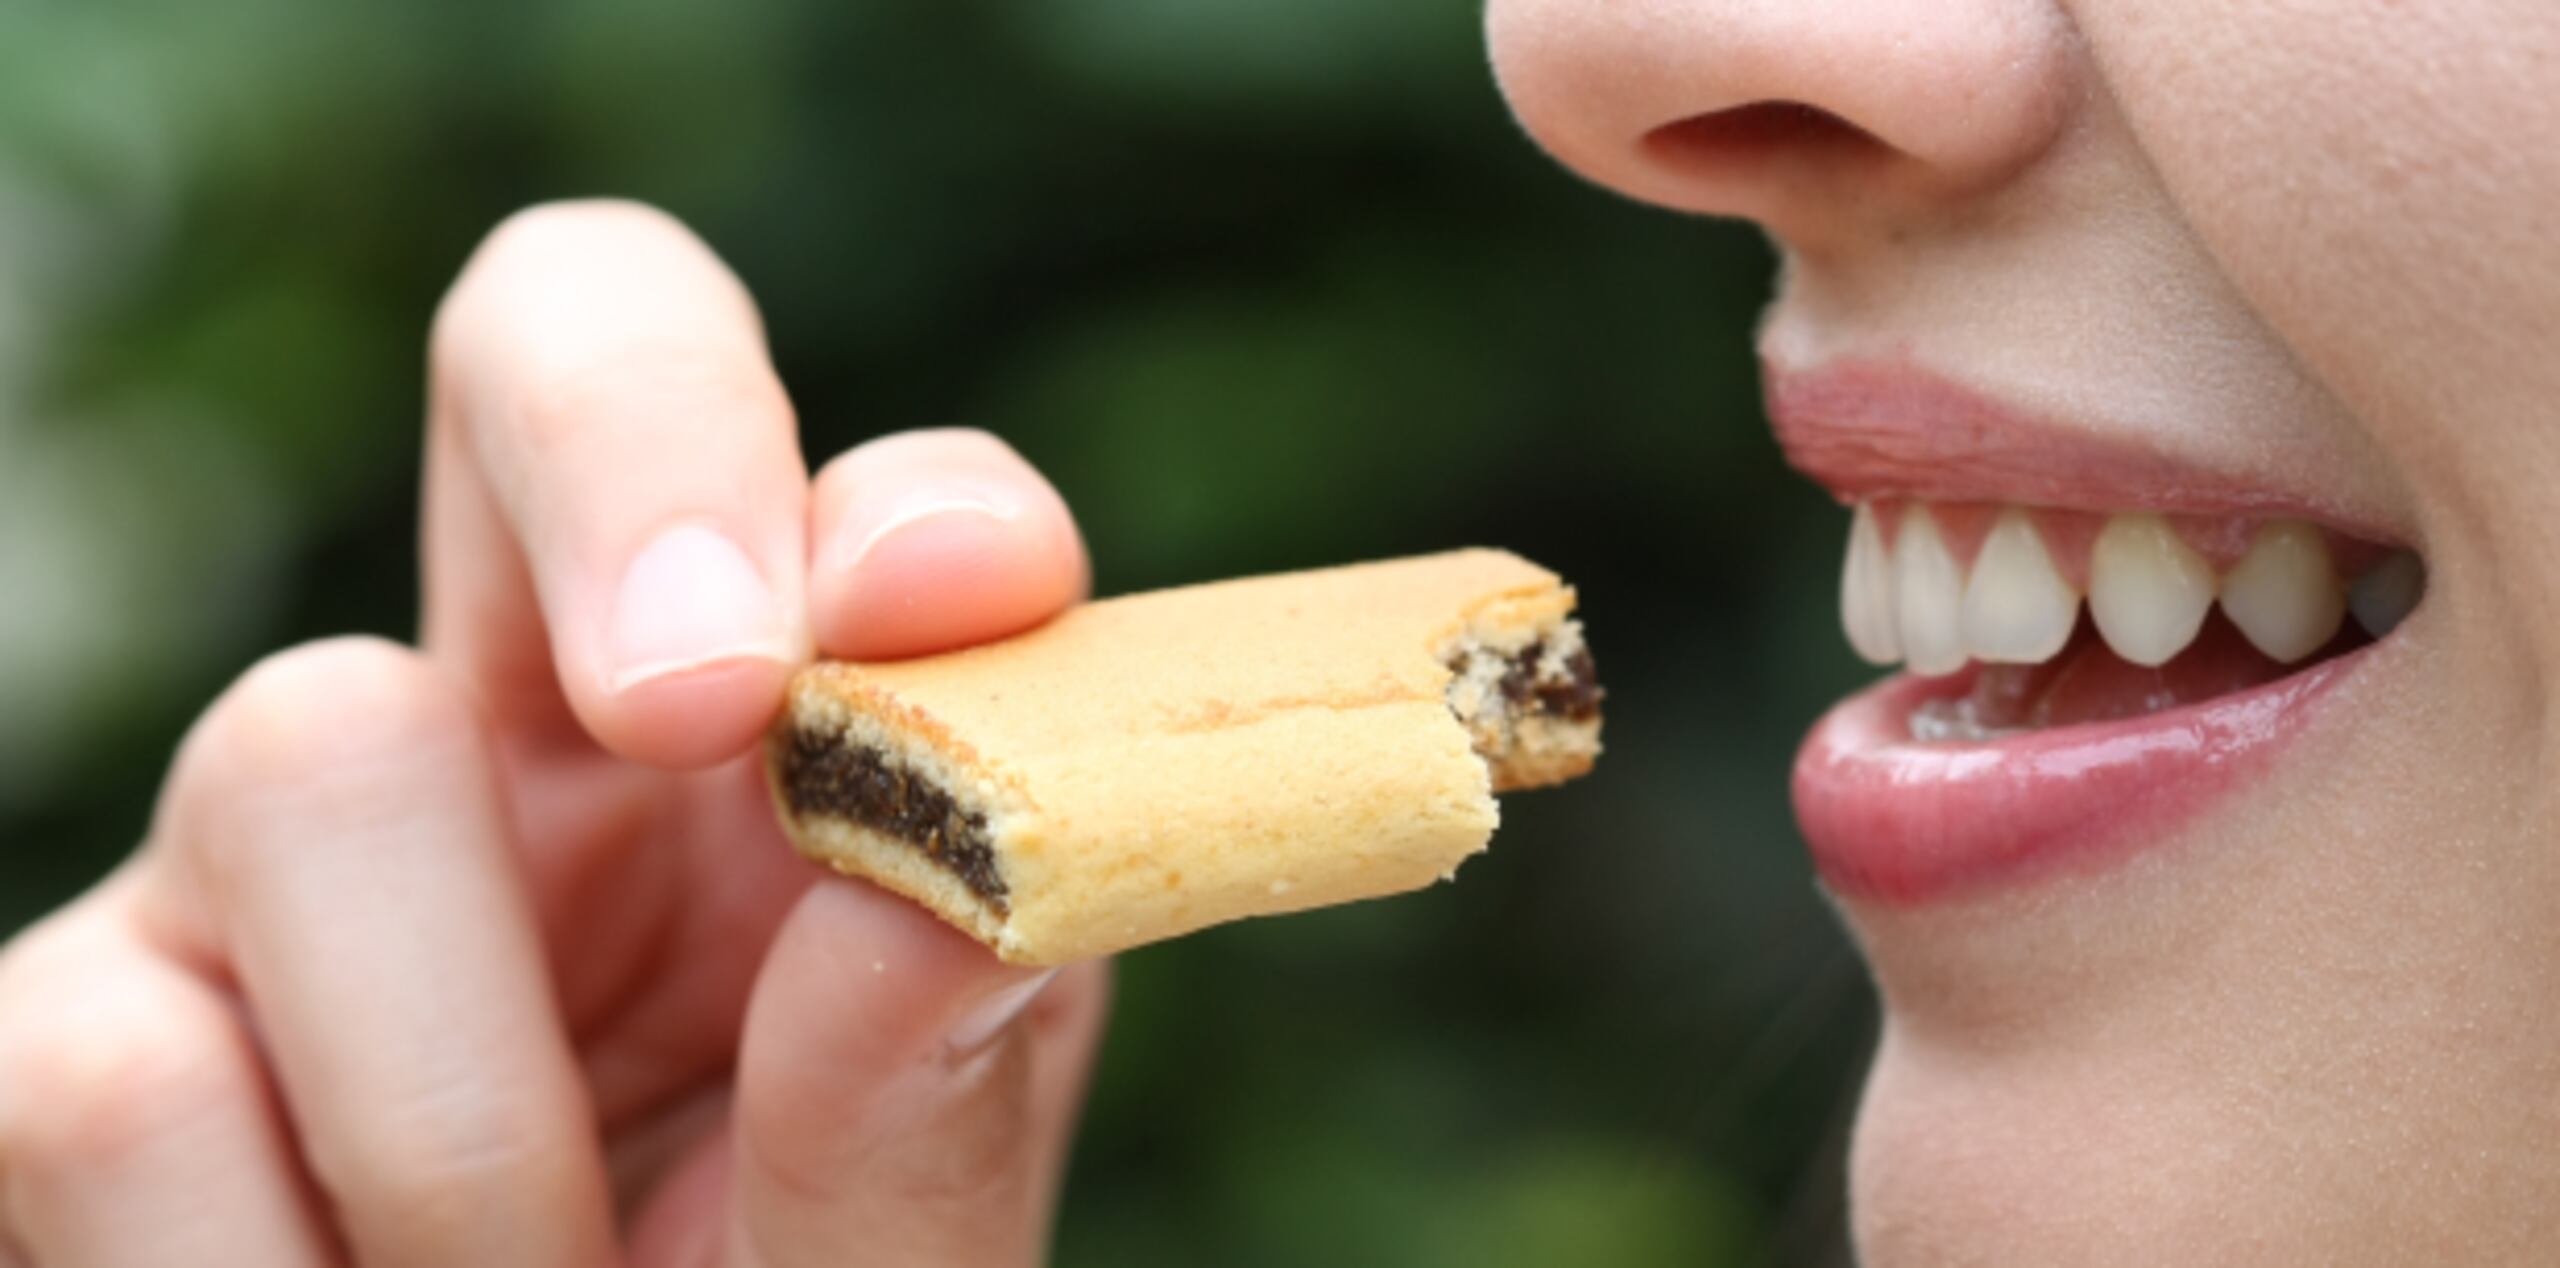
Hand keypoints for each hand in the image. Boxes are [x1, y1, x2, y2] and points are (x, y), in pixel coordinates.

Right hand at [0, 201, 1107, 1266]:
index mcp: (768, 770)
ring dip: (469, 1124)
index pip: (795, 467)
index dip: (825, 460)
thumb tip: (934, 879)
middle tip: (703, 699)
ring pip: (305, 750)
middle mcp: (524, 750)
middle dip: (638, 468)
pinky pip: (114, 1075)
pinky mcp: (68, 1044)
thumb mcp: (902, 1232)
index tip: (937, 587)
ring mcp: (265, 870)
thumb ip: (927, 1077)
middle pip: (535, 369)